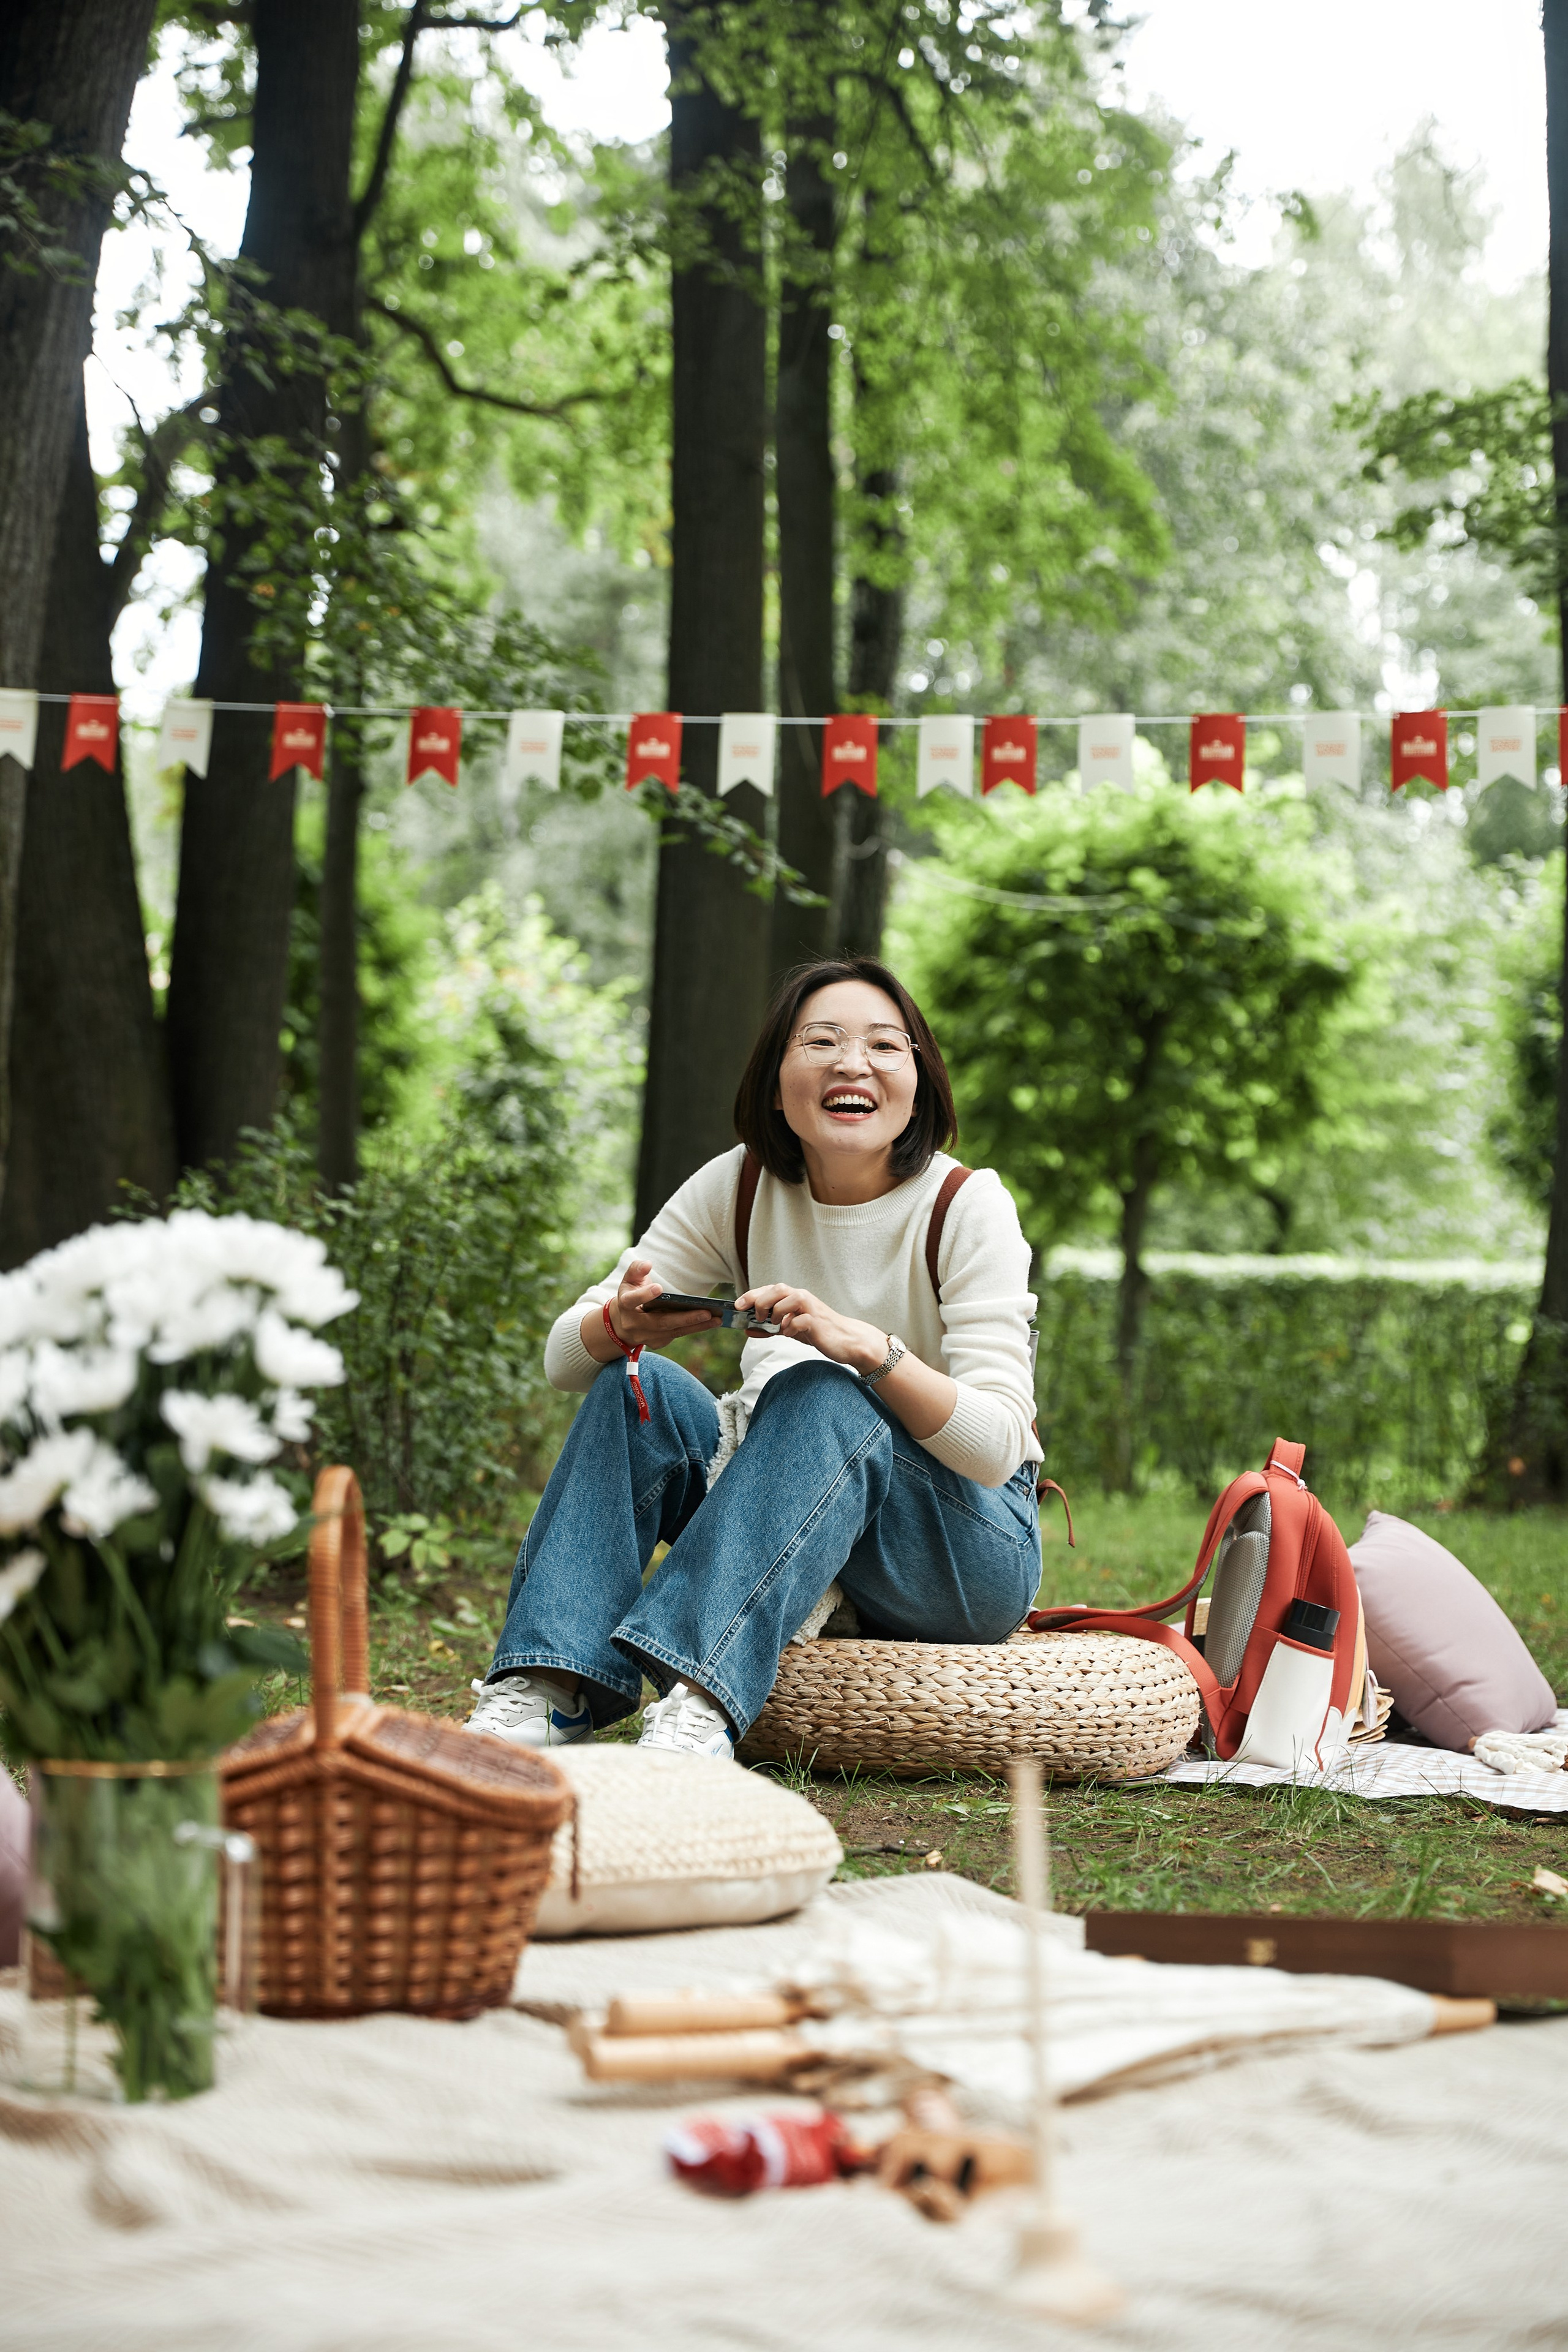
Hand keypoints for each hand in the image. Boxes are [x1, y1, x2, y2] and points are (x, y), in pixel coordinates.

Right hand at [586, 1260, 720, 1361]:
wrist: (623, 1322)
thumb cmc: (631, 1294)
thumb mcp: (629, 1279)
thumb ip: (637, 1269)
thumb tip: (648, 1264)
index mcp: (625, 1305)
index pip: (633, 1300)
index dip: (644, 1295)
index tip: (658, 1288)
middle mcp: (634, 1324)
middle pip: (660, 1322)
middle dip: (685, 1318)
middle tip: (706, 1312)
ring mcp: (646, 1336)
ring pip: (673, 1332)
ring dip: (696, 1326)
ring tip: (717, 1319)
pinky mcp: (657, 1342)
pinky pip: (677, 1335)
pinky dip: (694, 1329)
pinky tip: (710, 1323)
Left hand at [735, 1283, 888, 1374]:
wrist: (845, 1341)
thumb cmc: (817, 1332)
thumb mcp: (790, 1329)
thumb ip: (770, 1328)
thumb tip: (748, 1330)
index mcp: (794, 1297)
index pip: (769, 1289)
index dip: (751, 1295)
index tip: (737, 1305)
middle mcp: (802, 1297)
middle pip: (777, 1289)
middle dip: (761, 1301)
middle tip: (757, 1317)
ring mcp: (811, 1308)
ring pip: (788, 1299)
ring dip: (777, 1313)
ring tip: (777, 1326)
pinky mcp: (818, 1322)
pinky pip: (800, 1320)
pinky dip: (791, 1327)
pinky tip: (790, 1334)